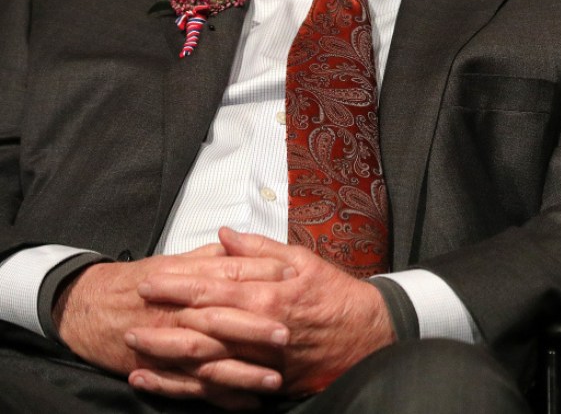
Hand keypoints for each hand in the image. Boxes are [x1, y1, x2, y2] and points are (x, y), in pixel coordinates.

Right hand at [54, 244, 293, 409]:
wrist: (87, 307)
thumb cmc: (139, 282)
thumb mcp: (176, 260)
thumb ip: (213, 257)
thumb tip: (245, 246)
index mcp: (186, 280)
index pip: (230, 274)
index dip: (261, 274)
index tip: (292, 277)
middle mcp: (180, 314)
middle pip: (221, 320)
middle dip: (254, 329)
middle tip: (288, 335)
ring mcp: (169, 346)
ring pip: (209, 362)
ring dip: (242, 374)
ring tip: (274, 381)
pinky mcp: (158, 370)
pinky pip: (192, 389)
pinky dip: (219, 398)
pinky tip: (247, 404)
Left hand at [129, 228, 394, 399]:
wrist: (367, 336)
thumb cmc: (335, 296)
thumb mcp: (303, 260)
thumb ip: (260, 249)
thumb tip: (225, 236)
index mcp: (268, 295)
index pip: (213, 287)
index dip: (177, 284)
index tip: (149, 279)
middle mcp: (259, 329)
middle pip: (200, 324)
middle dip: (162, 318)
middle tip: (129, 311)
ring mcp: (260, 361)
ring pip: (202, 359)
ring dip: (165, 354)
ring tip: (133, 347)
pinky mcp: (262, 384)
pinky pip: (215, 387)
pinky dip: (182, 386)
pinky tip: (156, 380)